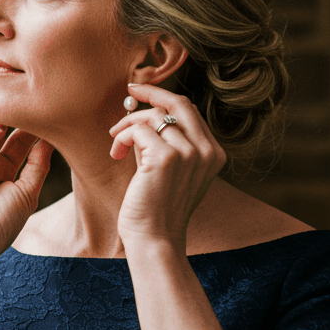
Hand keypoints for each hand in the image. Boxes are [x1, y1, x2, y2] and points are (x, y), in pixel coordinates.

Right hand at [0, 108, 52, 259]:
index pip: (20, 140)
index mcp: (5, 171)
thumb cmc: (2, 223)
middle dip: (15, 117)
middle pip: (2, 127)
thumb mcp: (28, 192)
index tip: (48, 119)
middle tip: (29, 110)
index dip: (32, 128)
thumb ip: (38, 164)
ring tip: (10, 120)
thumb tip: (50, 139)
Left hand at [109, 84, 226, 248]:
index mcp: (212, 153)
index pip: (189, 111)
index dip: (163, 98)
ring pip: (153, 116)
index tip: (142, 93)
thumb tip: (143, 112)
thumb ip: (166, 142)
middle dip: (151, 92)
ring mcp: (189, 153)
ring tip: (116, 142)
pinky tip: (116, 153)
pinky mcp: (166, 158)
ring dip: (128, 124)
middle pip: (179, 103)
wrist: (155, 239)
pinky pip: (137, 130)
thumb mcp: (170, 170)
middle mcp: (205, 150)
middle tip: (131, 90)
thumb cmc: (157, 207)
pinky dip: (121, 137)